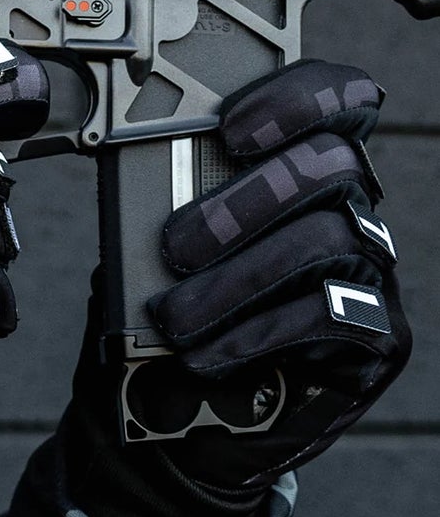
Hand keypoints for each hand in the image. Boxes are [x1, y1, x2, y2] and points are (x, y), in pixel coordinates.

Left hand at [67, 59, 410, 516]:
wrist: (175, 420)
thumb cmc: (167, 320)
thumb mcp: (149, 256)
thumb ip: (158, 207)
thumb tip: (137, 178)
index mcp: (303, 173)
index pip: (341, 103)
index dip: (301, 97)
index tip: (231, 127)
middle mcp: (352, 212)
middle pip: (332, 166)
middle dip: (247, 199)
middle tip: (175, 246)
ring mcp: (372, 275)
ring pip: (327, 240)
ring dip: (236, 278)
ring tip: (174, 318)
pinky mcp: (378, 338)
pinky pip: (331, 314)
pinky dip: (257, 332)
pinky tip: (208, 353)